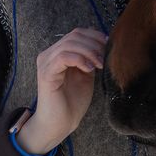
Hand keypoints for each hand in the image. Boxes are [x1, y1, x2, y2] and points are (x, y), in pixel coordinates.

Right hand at [16, 28, 107, 154]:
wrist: (61, 122)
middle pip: (74, 35)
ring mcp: (46, 62)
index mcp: (58, 52)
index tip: (109, 46)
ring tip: (99, 65)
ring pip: (70, 43)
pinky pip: (63, 57)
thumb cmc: (73, 100)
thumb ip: (91, 57)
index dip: (95, 36)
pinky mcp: (46, 73)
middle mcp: (49, 54)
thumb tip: (105, 41)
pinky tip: (89, 69)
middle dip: (94, 44)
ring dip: (89, 52)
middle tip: (105, 58)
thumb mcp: (87, 73)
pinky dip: (80, 59)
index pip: (77, 33)